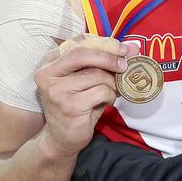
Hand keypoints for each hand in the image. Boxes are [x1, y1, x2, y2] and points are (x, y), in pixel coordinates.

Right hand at [35, 37, 136, 158]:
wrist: (62, 138)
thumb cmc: (76, 105)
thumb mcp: (89, 79)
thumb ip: (106, 61)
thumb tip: (133, 46)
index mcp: (50, 62)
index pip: (78, 42)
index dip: (104, 43)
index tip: (123, 49)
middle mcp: (47, 73)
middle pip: (83, 54)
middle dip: (109, 57)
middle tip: (125, 65)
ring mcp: (56, 91)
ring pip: (96, 75)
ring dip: (112, 84)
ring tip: (111, 92)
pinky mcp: (69, 106)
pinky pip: (101, 92)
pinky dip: (110, 96)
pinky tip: (105, 102)